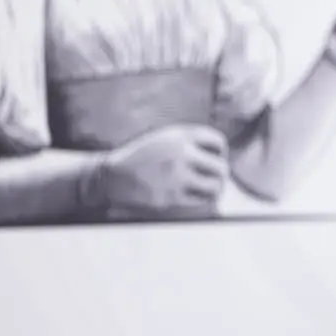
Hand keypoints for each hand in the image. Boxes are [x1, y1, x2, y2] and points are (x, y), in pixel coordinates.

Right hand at [95, 124, 229, 214]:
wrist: (113, 176)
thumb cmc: (143, 156)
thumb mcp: (165, 137)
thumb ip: (191, 141)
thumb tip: (221, 154)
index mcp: (181, 135)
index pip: (218, 142)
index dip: (221, 151)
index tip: (216, 157)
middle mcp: (181, 154)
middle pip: (221, 166)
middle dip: (222, 173)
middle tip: (218, 177)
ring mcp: (176, 176)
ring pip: (215, 186)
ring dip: (217, 188)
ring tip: (214, 189)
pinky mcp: (171, 197)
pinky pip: (200, 200)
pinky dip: (204, 199)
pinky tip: (200, 197)